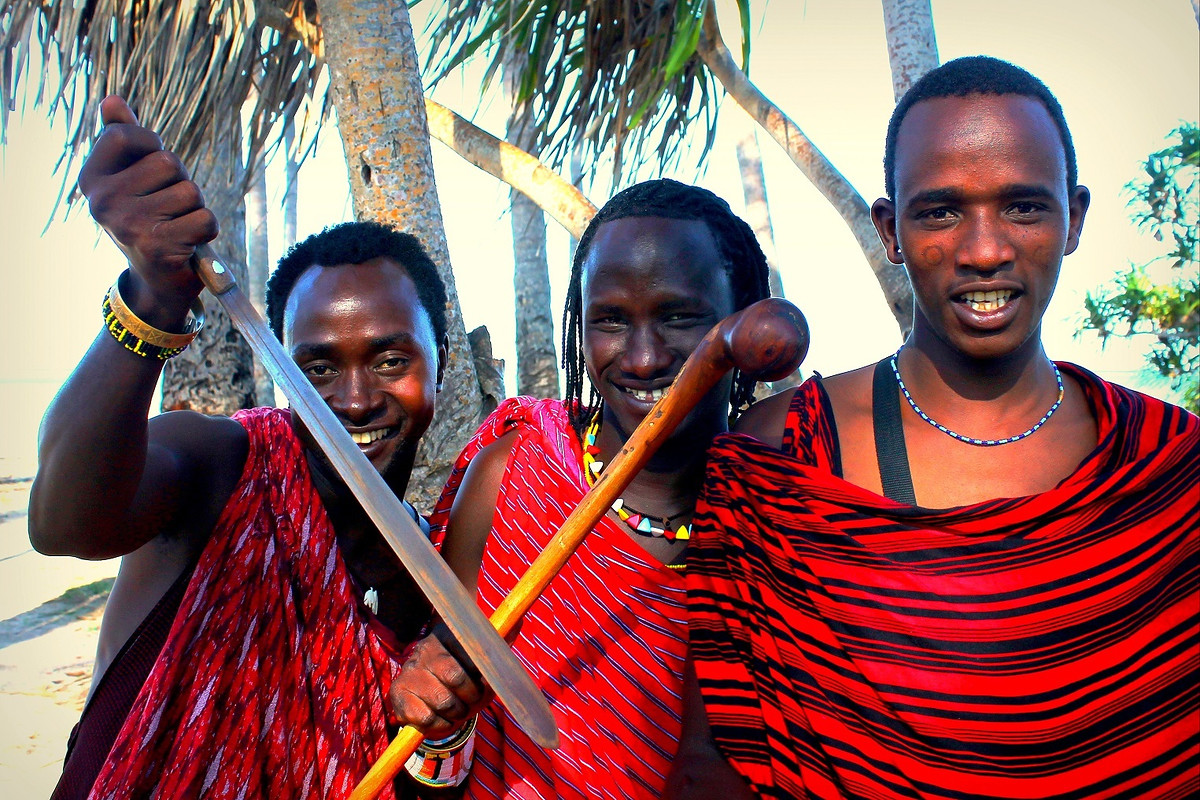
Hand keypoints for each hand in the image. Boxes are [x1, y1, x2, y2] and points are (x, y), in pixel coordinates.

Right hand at [78, 96, 216, 318]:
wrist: (158, 280)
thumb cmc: (149, 218)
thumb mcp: (130, 178)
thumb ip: (122, 138)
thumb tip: (112, 99)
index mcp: (91, 181)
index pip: (126, 135)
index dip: (151, 144)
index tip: (152, 167)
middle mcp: (103, 203)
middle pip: (167, 162)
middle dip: (179, 181)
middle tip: (167, 207)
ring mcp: (129, 226)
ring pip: (190, 191)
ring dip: (194, 207)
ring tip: (177, 224)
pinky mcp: (159, 248)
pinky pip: (206, 219)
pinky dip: (206, 230)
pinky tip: (188, 243)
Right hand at [388, 627, 491, 739]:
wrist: (433, 696)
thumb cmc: (467, 677)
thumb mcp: (486, 662)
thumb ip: (500, 646)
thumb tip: (516, 623)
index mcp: (449, 634)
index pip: (471, 652)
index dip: (483, 674)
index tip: (486, 681)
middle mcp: (426, 648)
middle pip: (456, 677)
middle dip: (471, 697)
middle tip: (472, 700)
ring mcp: (410, 670)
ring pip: (443, 701)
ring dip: (457, 713)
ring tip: (457, 709)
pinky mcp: (398, 692)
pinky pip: (426, 719)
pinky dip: (441, 725)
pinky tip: (442, 718)